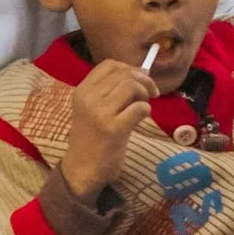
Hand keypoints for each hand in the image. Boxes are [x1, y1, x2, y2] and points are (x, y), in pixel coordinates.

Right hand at [58, 59, 159, 201]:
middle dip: (144, 81)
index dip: (129, 68)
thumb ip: (109, 91)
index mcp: (82, 91)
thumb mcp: (91, 109)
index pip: (108, 65)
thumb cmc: (91, 139)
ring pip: (131, 87)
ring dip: (145, 94)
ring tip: (144, 106)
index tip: (140, 78)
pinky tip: (142, 117)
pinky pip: (139, 108)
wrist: (82, 169)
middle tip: (151, 93)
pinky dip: (145, 110)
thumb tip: (142, 73)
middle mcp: (89, 98)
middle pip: (124, 74)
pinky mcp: (114, 129)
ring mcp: (100, 113)